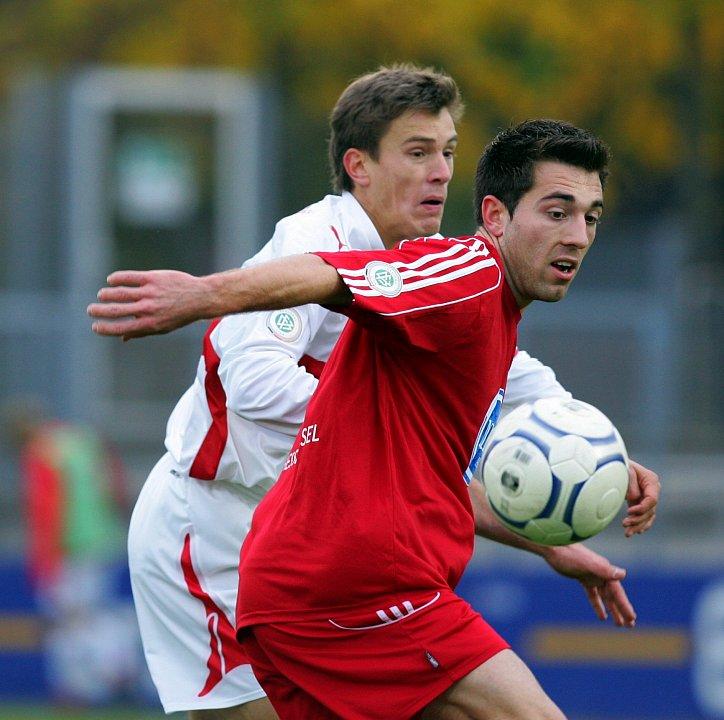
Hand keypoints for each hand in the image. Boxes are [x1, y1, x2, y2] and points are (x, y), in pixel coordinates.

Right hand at [87, 270, 210, 339]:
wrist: (199, 297)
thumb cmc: (179, 314)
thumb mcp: (162, 328)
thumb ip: (141, 331)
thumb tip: (123, 338)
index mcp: (149, 324)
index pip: (120, 328)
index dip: (104, 328)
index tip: (95, 326)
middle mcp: (147, 309)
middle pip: (115, 310)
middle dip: (99, 311)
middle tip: (91, 310)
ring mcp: (149, 293)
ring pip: (120, 292)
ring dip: (106, 294)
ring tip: (102, 295)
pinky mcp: (152, 278)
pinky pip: (129, 277)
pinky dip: (117, 278)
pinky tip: (111, 280)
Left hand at [543, 544, 635, 627]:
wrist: (551, 545)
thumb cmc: (567, 554)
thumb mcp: (585, 563)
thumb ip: (603, 569)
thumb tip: (623, 574)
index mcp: (604, 570)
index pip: (617, 591)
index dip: (625, 605)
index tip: (632, 618)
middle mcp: (601, 572)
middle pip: (614, 595)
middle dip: (622, 610)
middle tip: (631, 625)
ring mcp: (591, 575)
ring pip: (604, 596)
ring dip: (612, 609)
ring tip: (619, 624)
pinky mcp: (582, 577)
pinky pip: (593, 594)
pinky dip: (598, 604)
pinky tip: (602, 616)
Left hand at [623, 459, 659, 536]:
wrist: (615, 462)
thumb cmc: (620, 463)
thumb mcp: (625, 468)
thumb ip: (630, 483)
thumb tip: (634, 498)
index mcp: (651, 481)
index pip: (652, 499)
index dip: (642, 508)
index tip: (629, 511)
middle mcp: (652, 490)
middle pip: (650, 510)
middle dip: (638, 519)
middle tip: (624, 524)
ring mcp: (647, 496)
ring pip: (648, 515)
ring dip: (638, 525)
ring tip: (627, 533)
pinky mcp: (640, 501)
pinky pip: (645, 516)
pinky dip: (641, 524)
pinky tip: (636, 532)